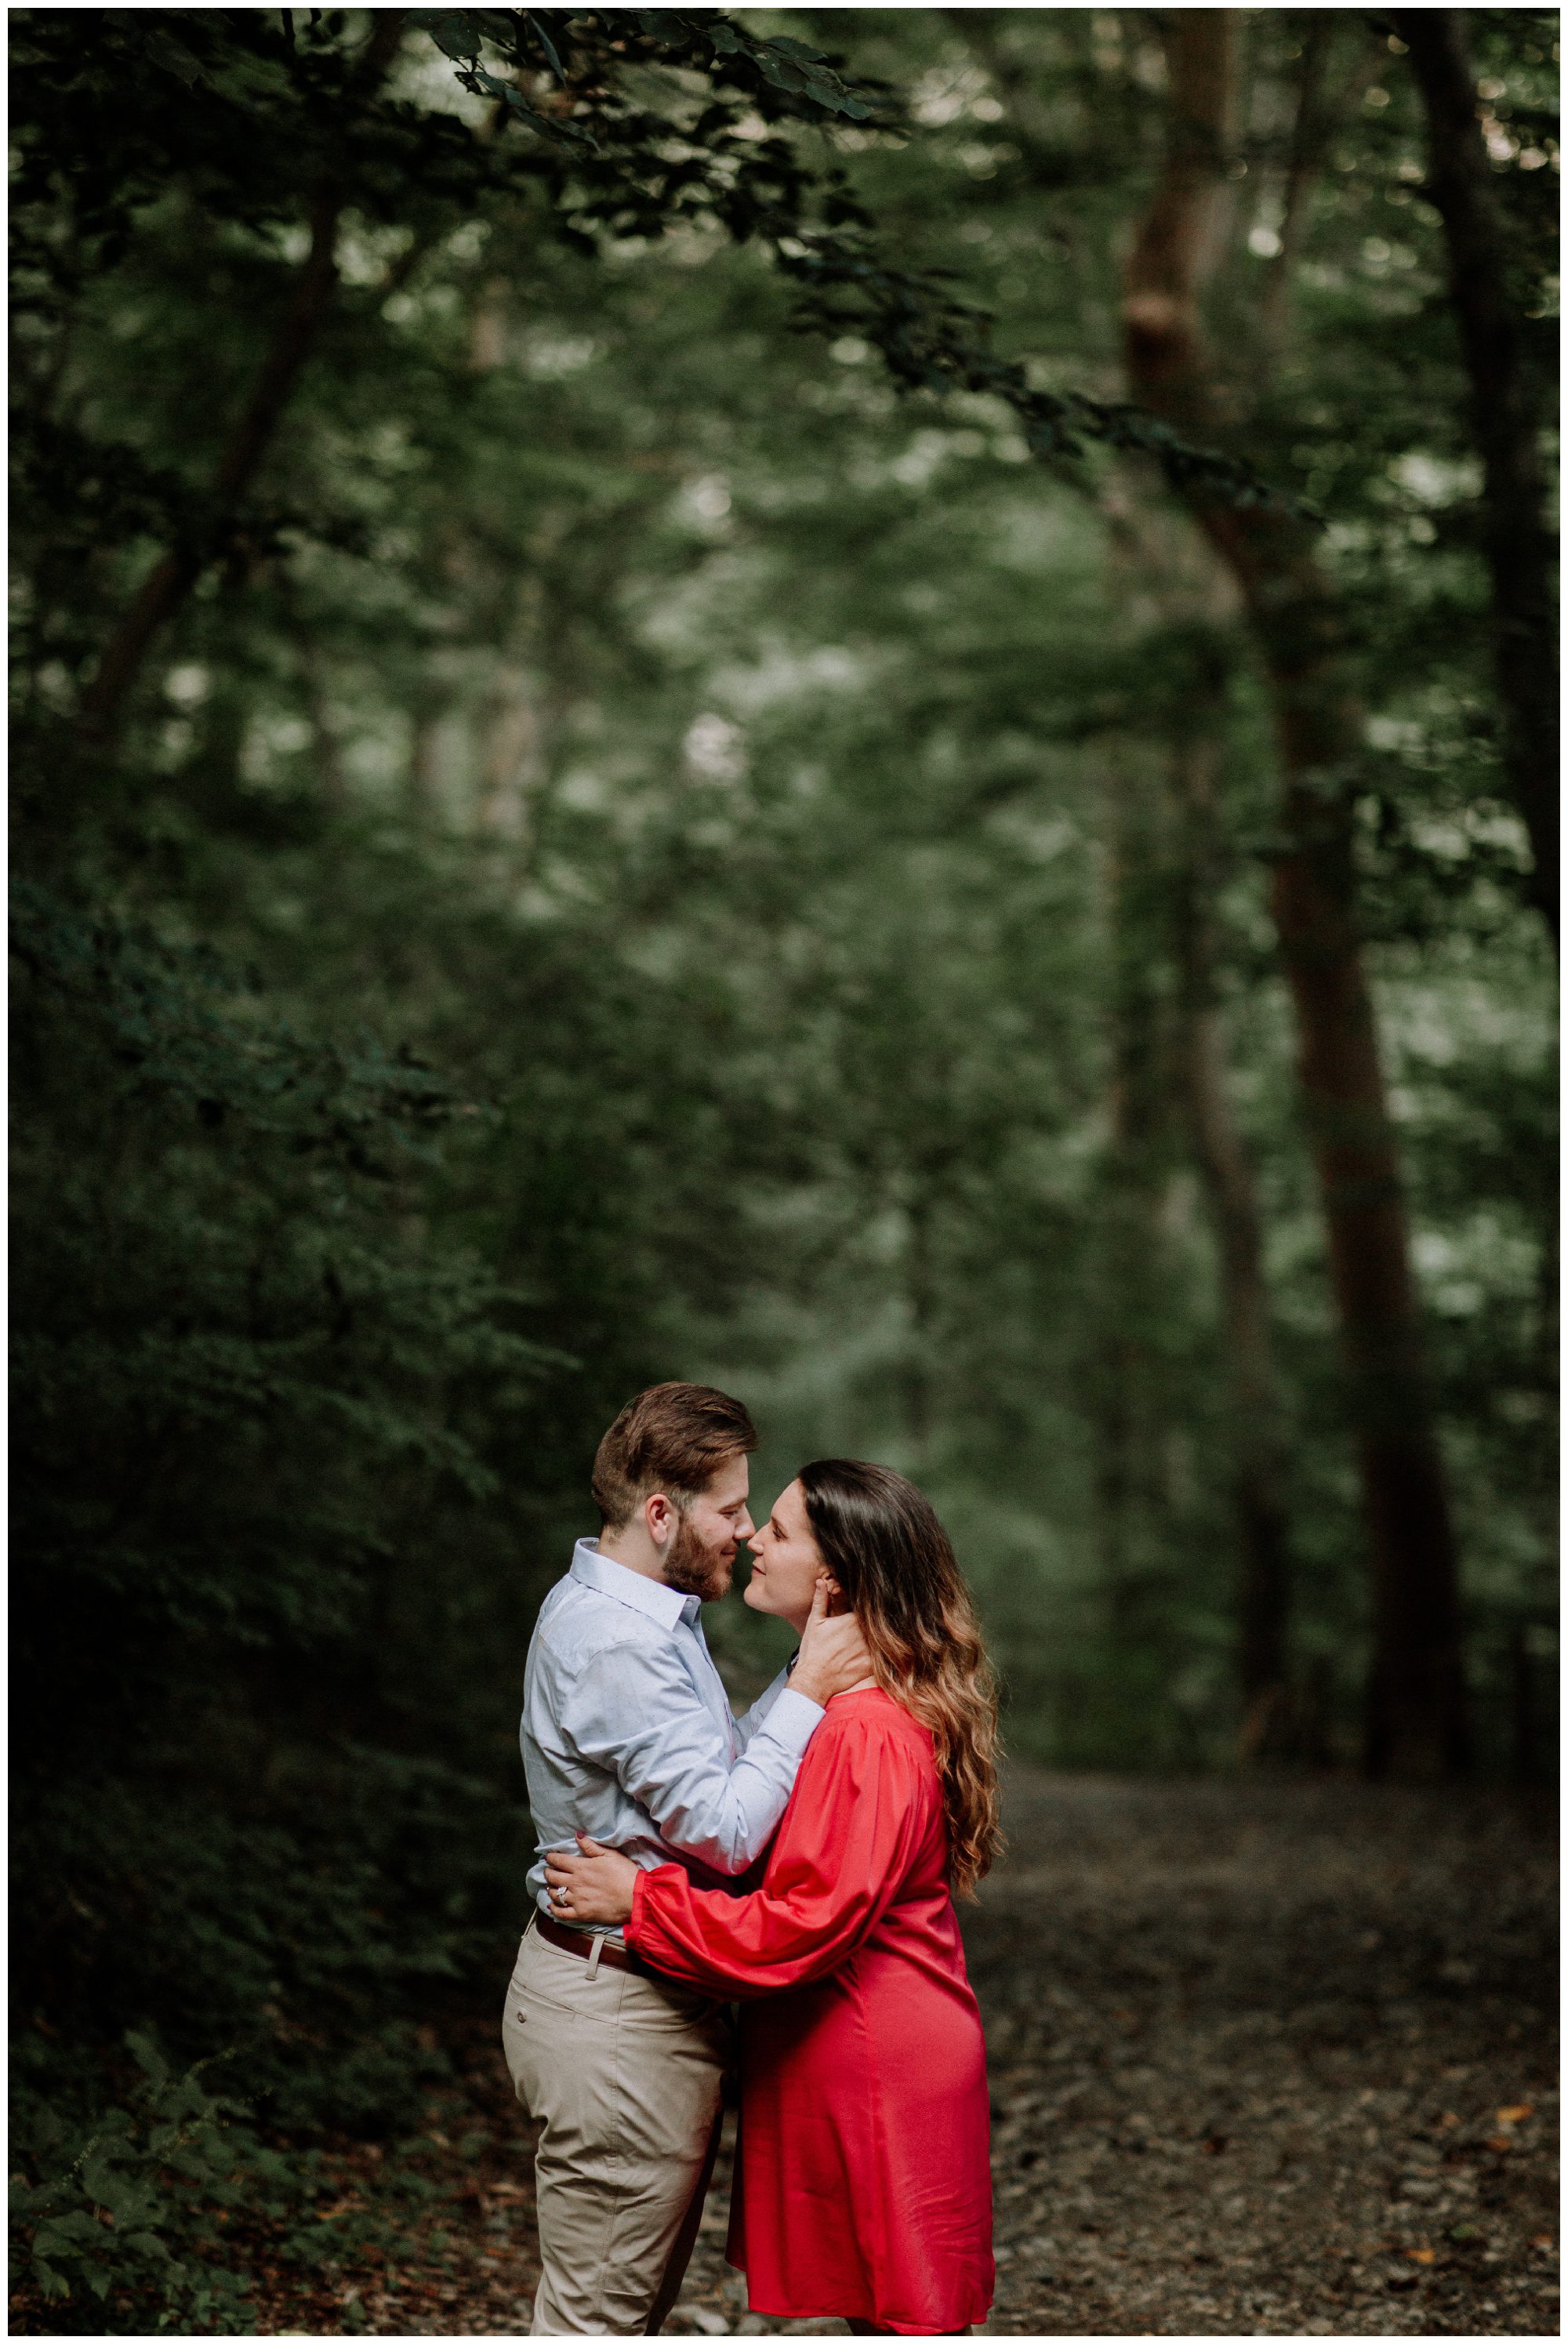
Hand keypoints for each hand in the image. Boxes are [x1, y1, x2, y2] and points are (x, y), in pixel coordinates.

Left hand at [544, 1835, 638, 1925]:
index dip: (551, 1858)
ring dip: (550, 1889)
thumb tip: (577, 1835)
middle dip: (548, 1872)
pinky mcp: (581, 1914)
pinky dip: (554, 1909)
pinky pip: (561, 1913)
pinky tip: (552, 1905)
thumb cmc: (624, 1873)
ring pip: (555, 1894)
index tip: (548, 1857)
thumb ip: (591, 1846)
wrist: (634, 1897)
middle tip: (548, 1870)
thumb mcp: (610, 1854)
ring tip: (551, 1886)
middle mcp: (575, 1883)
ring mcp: (577, 1899)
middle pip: (553, 1877)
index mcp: (581, 1867)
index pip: (559, 1860)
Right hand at [790, 1576, 873, 1706]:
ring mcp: (868, 1651)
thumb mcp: (815, 1622)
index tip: (870, 1613)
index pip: (868, 1611)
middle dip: (877, 1626)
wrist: (813, 1680)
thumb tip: (821, 1582)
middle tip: (879, 1625)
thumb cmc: (813, 1650)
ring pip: (882, 1640)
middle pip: (877, 1625)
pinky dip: (883, 1657)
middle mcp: (863, 1634)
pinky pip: (883, 1658)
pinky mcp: (870, 1666)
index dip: (870, 1612)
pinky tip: (880, 1657)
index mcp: (852, 1620)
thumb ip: (821, 1600)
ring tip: (882, 1640)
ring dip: (882, 1640)